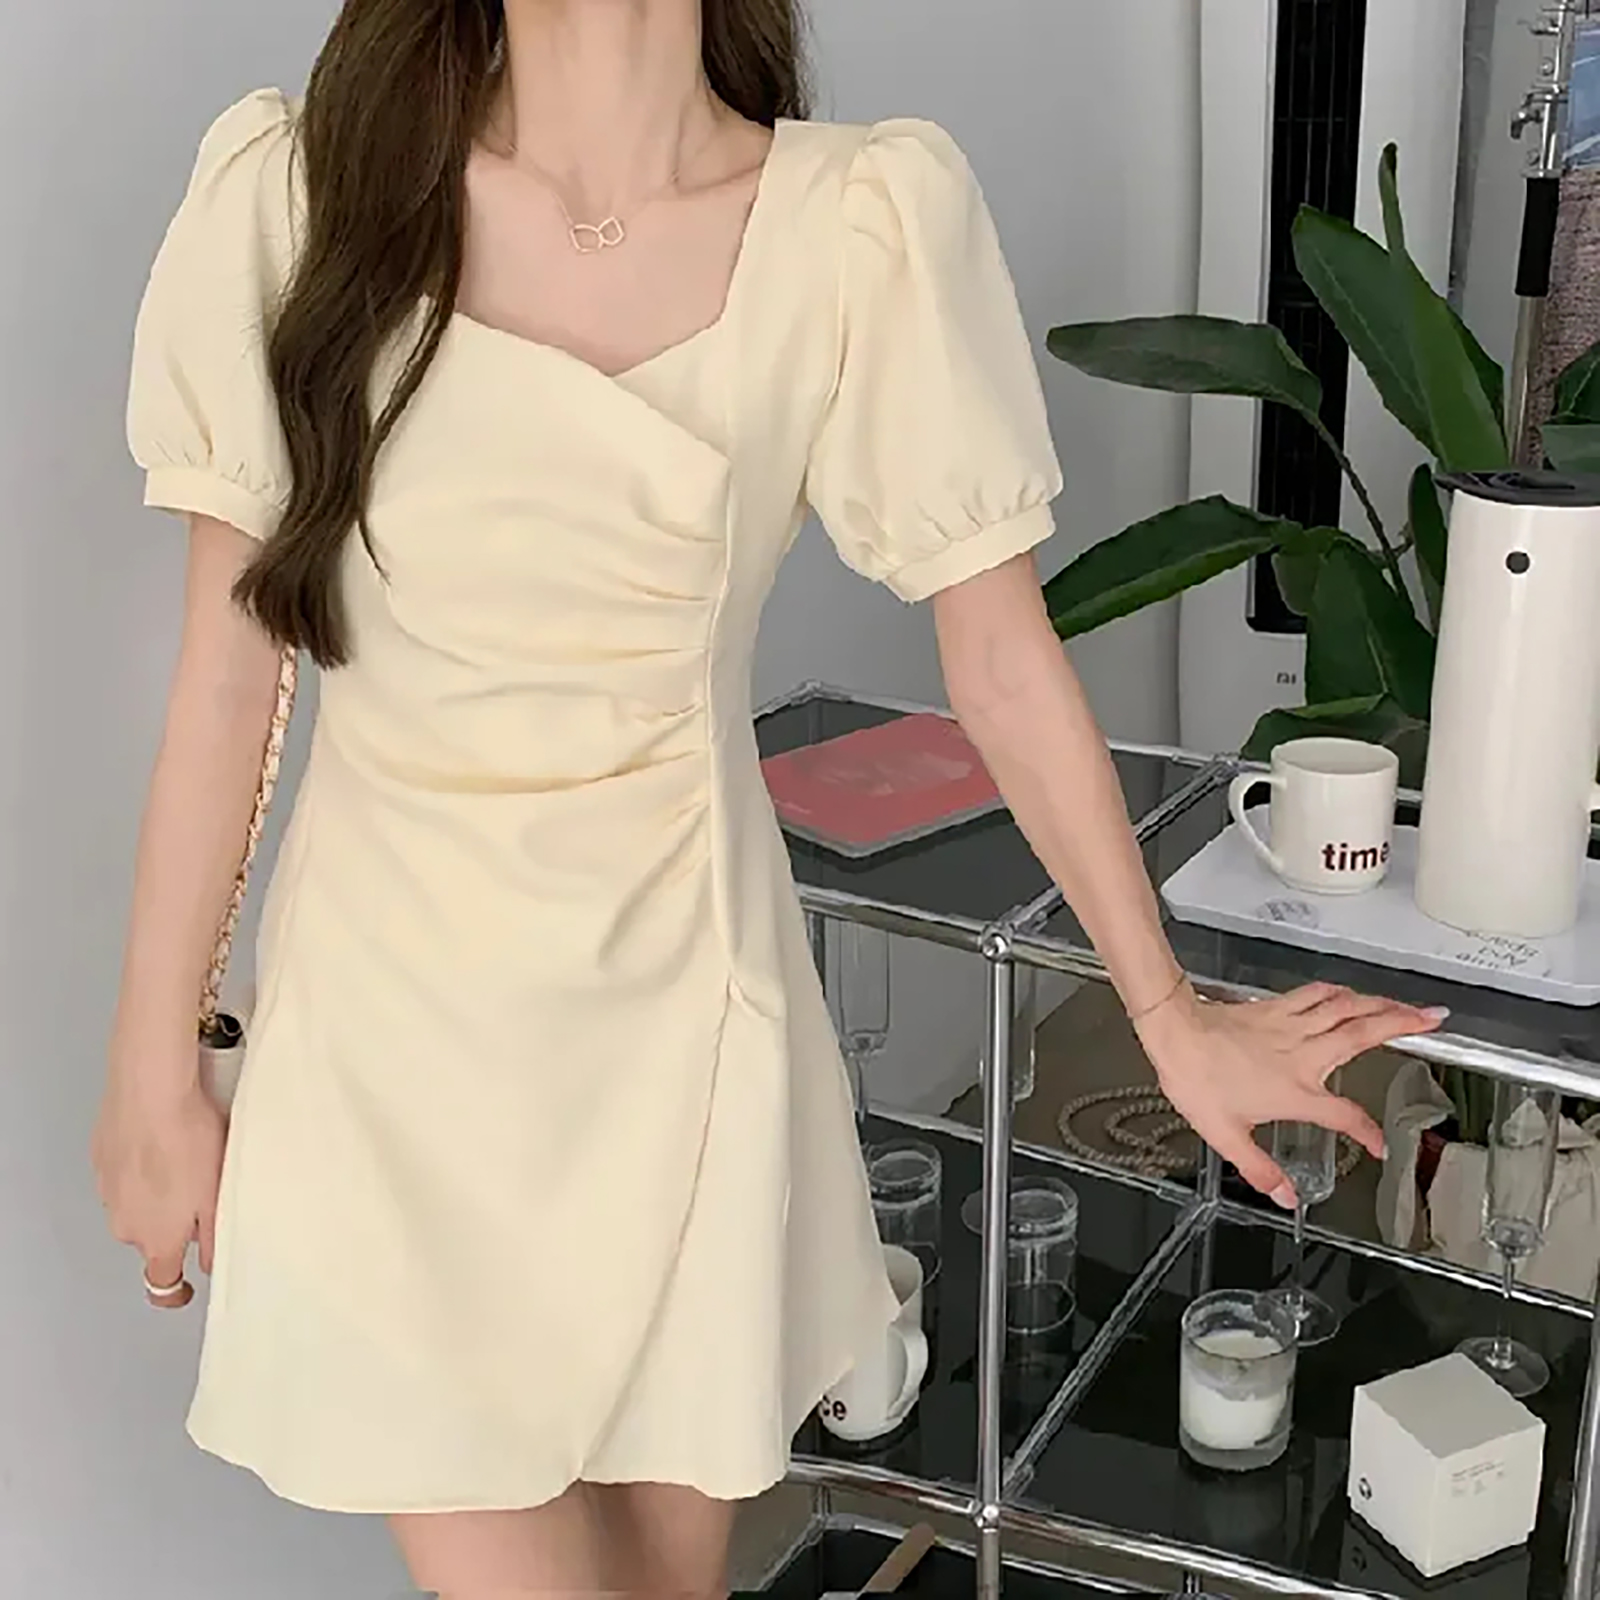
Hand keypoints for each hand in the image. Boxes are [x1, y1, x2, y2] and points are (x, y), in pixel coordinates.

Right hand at [91, 1060, 225, 1306]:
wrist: (150, 1092)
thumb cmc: (188, 1139)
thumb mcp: (218, 1194)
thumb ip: (215, 1235)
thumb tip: (212, 1261)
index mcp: (156, 1239)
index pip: (160, 1284)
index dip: (175, 1293)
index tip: (185, 1291)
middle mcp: (125, 1223)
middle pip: (154, 1239)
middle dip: (177, 1226)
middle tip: (204, 1194)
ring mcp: (109, 1192)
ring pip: (139, 1206)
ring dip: (159, 1194)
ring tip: (186, 1161)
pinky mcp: (102, 1161)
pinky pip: (126, 1176)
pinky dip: (144, 1168)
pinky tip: (164, 1144)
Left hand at [1135, 981, 1446, 1205]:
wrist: (1175, 1035)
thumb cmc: (1197, 1081)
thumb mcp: (1226, 1137)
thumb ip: (1260, 1168)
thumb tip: (1285, 1195)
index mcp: (1297, 1093)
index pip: (1346, 1116)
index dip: (1368, 1133)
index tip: (1379, 1146)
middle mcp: (1303, 1055)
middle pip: (1363, 1036)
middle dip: (1403, 1025)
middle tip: (1435, 1020)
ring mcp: (1291, 1026)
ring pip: (1346, 1009)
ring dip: (1381, 1003)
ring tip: (1409, 1004)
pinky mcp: (1275, 1008)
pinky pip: (1316, 995)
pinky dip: (1340, 992)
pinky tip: (1351, 992)